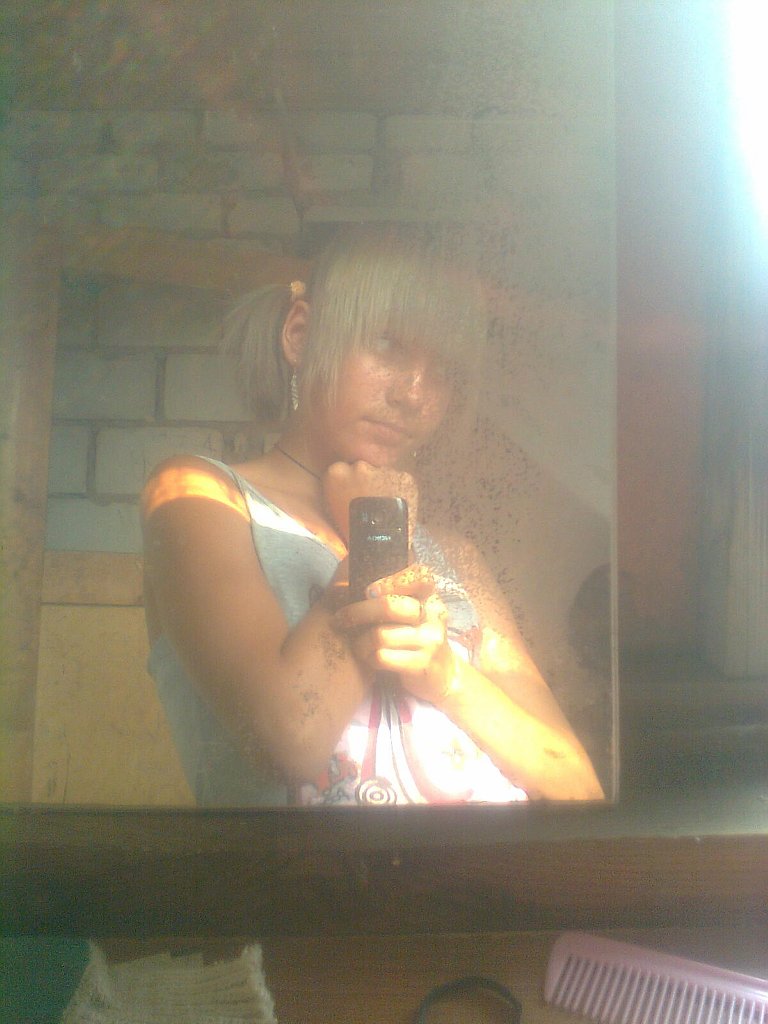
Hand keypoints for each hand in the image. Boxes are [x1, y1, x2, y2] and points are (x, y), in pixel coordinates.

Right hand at [322, 461, 418, 545]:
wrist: (379, 546)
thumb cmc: (353, 533)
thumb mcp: (334, 510)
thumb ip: (341, 492)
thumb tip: (349, 488)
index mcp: (336, 473)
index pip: (344, 471)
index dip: (351, 485)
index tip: (355, 496)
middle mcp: (358, 466)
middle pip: (364, 469)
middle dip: (368, 482)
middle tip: (372, 504)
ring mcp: (383, 470)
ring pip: (384, 474)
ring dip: (385, 485)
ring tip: (386, 509)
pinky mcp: (403, 476)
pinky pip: (402, 481)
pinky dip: (402, 491)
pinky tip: (398, 508)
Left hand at [332, 563, 456, 705]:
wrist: (442, 674)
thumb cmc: (415, 637)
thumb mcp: (412, 613)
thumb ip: (392, 596)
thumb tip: (348, 579)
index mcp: (430, 597)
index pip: (420, 576)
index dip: (391, 580)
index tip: (368, 590)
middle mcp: (433, 615)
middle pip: (389, 605)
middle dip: (357, 612)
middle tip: (341, 618)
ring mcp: (430, 640)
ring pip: (380, 635)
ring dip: (360, 641)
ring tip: (357, 644)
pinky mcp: (422, 664)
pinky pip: (382, 657)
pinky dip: (368, 657)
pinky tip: (369, 657)